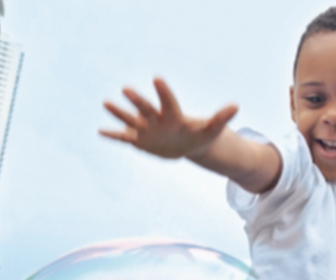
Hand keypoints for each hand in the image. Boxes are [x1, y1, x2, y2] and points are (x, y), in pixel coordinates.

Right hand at [101, 78, 237, 159]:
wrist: (187, 145)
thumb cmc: (200, 136)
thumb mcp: (211, 130)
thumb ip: (221, 118)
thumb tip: (236, 106)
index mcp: (173, 116)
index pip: (168, 102)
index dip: (164, 92)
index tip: (157, 78)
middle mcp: (157, 119)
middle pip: (146, 109)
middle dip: (137, 101)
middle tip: (126, 89)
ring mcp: (146, 129)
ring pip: (130, 120)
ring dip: (119, 113)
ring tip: (106, 102)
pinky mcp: (139, 140)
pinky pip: (124, 137)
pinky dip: (113, 135)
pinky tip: (100, 131)